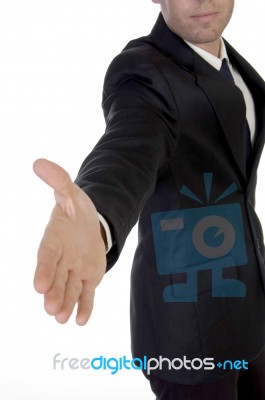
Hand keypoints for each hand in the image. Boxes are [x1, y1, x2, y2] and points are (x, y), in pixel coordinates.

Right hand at [33, 159, 106, 324]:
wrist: (90, 223)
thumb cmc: (76, 209)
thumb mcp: (70, 193)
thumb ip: (58, 180)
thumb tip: (38, 162)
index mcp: (53, 240)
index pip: (46, 256)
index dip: (43, 269)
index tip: (38, 285)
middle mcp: (61, 258)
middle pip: (56, 277)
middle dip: (54, 292)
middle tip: (51, 308)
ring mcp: (75, 270)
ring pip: (70, 288)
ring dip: (67, 303)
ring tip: (63, 318)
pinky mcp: (89, 277)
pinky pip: (87, 293)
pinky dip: (85, 306)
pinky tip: (82, 320)